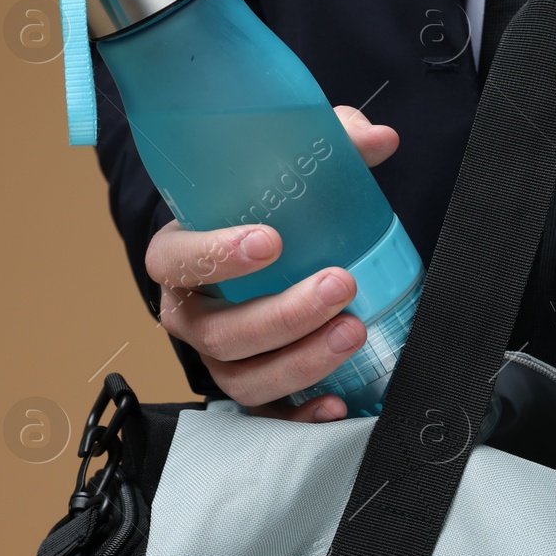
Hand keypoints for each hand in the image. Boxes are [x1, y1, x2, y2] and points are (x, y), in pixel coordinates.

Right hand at [146, 106, 398, 422]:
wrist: (267, 252)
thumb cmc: (266, 211)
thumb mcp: (289, 168)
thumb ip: (330, 143)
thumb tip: (379, 138)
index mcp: (181, 254)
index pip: (176, 258)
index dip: (215, 254)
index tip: (269, 241)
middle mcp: (191, 312)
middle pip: (218, 331)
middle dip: (282, 314)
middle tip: (340, 284)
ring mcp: (218, 357)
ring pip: (242, 377)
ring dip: (299, 361)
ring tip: (352, 331)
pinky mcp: (250, 388)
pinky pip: (266, 416)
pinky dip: (298, 417)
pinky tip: (336, 405)